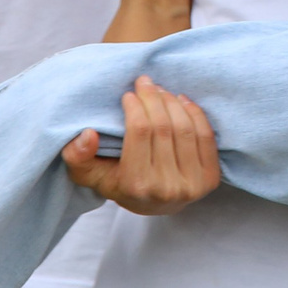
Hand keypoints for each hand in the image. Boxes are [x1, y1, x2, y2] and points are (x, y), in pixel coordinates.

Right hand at [61, 76, 219, 213]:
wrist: (154, 204)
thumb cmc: (117, 181)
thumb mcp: (87, 173)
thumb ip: (77, 155)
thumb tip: (89, 134)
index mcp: (136, 185)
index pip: (140, 133)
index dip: (136, 107)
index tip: (129, 94)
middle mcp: (166, 189)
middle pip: (164, 128)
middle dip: (154, 98)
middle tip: (145, 83)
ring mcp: (192, 186)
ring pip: (185, 129)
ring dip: (173, 102)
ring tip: (161, 90)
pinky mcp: (210, 180)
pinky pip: (205, 137)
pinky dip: (195, 113)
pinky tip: (182, 100)